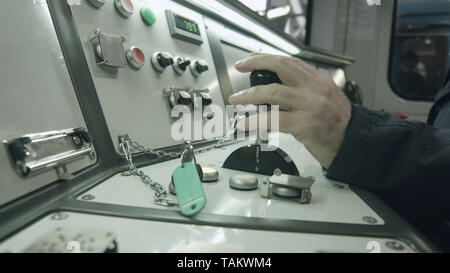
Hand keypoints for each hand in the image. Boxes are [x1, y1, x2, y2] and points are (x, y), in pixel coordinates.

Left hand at [228, 54, 351, 167]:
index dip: (268, 57)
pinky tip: (245, 124)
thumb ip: (303, 92)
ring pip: (274, 92)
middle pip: (282, 66)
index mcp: (318, 82)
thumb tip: (273, 92)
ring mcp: (311, 106)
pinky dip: (256, 121)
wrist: (355, 143)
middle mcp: (315, 90)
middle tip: (241, 66)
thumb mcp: (325, 100)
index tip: (252, 58)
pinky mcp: (306, 125)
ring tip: (237, 99)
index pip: (290, 62)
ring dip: (250, 95)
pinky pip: (274, 119)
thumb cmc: (338, 125)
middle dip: (257, 63)